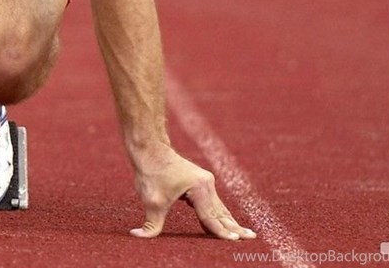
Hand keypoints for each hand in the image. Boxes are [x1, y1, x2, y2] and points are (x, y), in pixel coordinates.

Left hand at [129, 143, 256, 239]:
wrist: (150, 149)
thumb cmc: (151, 172)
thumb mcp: (151, 200)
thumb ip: (151, 223)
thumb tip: (137, 236)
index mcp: (199, 188)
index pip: (210, 217)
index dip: (221, 232)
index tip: (235, 240)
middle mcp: (206, 184)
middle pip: (221, 212)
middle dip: (235, 227)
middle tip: (251, 238)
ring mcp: (205, 182)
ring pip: (218, 207)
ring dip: (229, 221)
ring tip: (244, 234)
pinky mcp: (200, 182)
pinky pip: (211, 203)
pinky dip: (217, 214)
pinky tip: (224, 224)